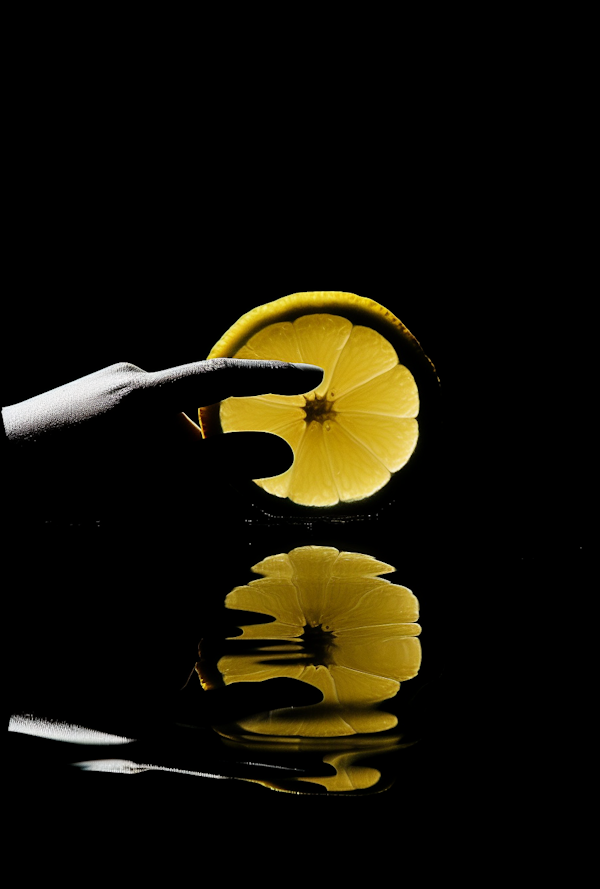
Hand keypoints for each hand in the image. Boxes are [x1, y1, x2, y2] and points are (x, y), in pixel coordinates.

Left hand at [2, 358, 323, 519]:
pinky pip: (134, 440)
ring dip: (164, 481)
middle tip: (183, 517)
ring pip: (160, 440)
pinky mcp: (87, 409)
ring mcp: (102, 395)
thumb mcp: (143, 486)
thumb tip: (282, 453)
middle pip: (187, 429)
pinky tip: (118, 500)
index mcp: (139, 392)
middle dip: (197, 474)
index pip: (221, 378)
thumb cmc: (57, 483)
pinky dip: (141, 472)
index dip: (272, 377)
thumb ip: (215, 472)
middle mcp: (124, 383)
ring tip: (133, 517)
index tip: (314, 376)